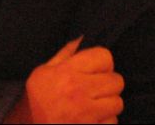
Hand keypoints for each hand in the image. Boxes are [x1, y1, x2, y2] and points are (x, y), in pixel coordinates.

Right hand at [9, 37, 123, 123]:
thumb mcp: (43, 71)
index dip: (102, 63)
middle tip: (95, 89)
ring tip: (93, 105)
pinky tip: (92, 119)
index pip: (104, 57)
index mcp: (68, 72)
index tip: (96, 70)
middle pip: (116, 81)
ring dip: (108, 104)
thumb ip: (65, 54)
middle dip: (108, 84)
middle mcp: (79, 91)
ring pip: (117, 103)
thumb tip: (82, 38)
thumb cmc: (37, 99)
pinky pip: (113, 122)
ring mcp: (87, 113)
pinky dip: (105, 121)